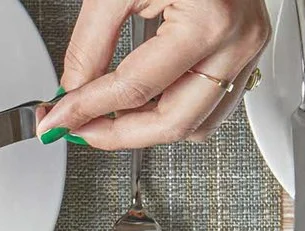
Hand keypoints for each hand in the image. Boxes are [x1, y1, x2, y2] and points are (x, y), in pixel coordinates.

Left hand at [40, 0, 270, 148]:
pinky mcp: (248, 53)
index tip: (56, 121)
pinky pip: (212, 107)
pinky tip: (143, 103)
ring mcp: (248, 50)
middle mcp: (237, 42)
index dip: (85, 111)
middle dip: (117, 136)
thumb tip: (72, 92)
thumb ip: (90, 45)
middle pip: (172, 123)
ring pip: (197, 126)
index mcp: (208, 22)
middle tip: (79, 129)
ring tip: (108, 117)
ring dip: (148, 130)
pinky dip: (174, 113)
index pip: (135, 90)